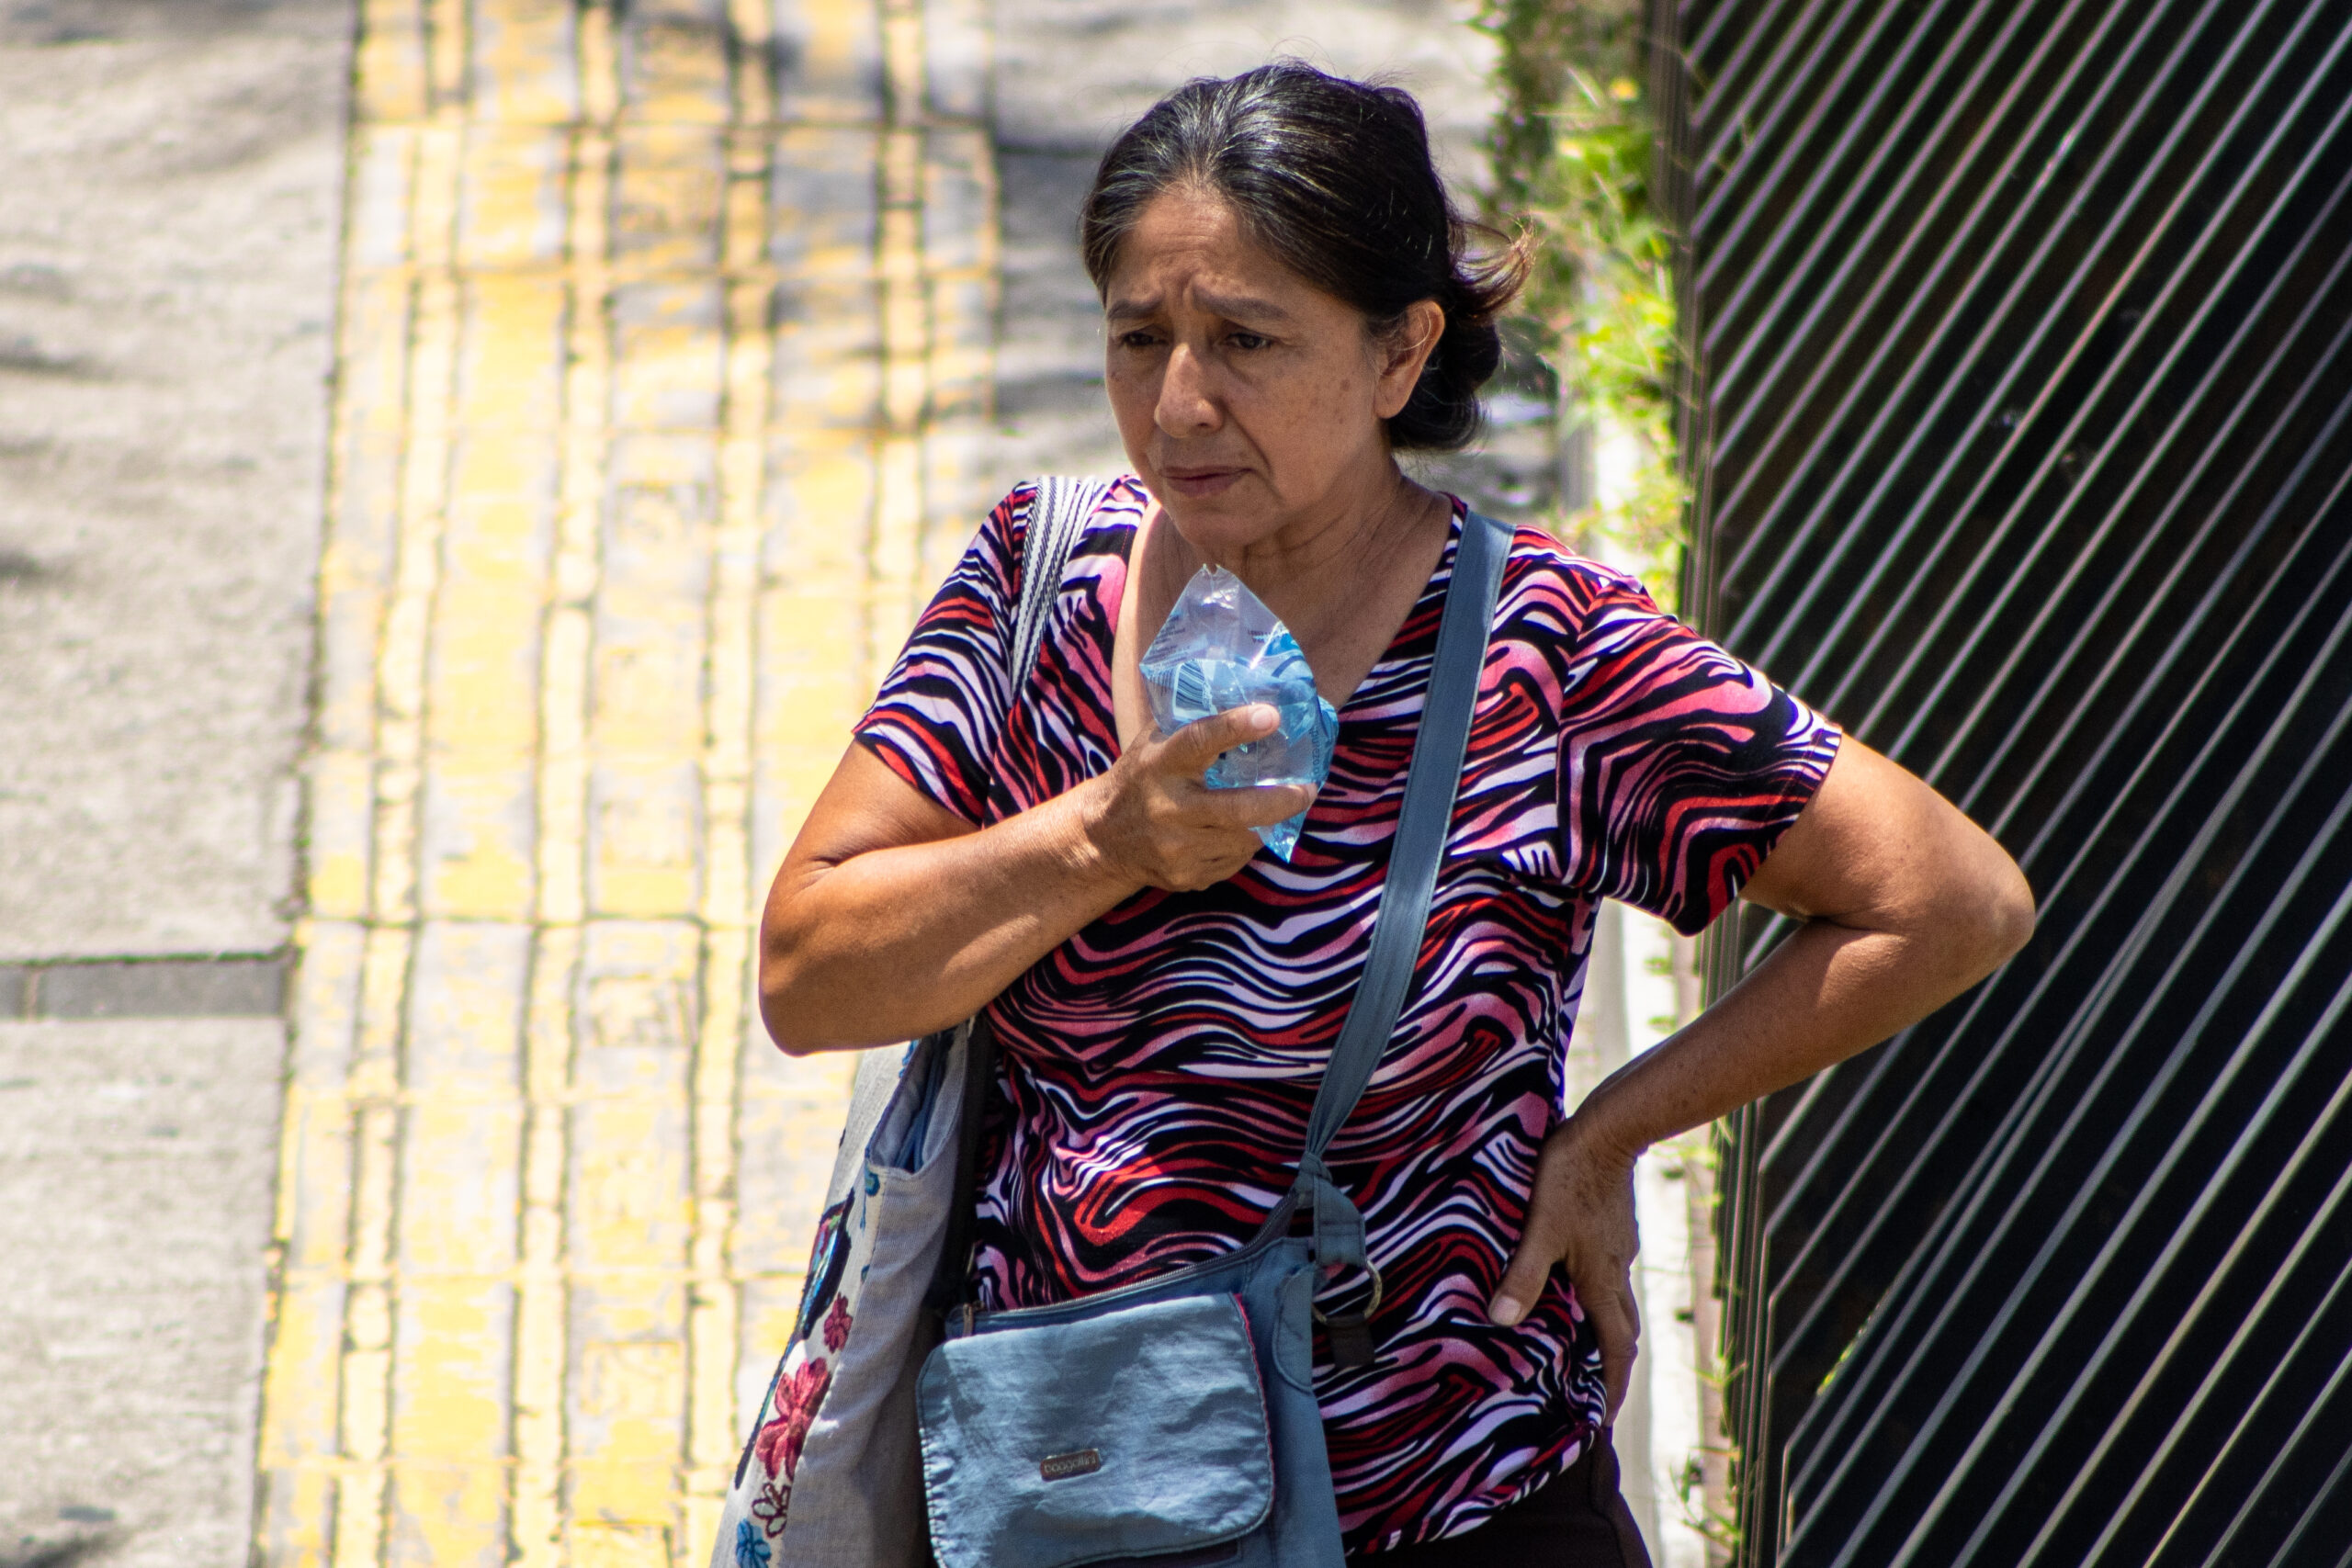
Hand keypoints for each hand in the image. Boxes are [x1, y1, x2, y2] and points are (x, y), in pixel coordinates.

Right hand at [1082, 705, 1316, 891]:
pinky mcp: (1186, 877)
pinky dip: (1243, 844)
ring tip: (1274, 808)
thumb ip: (1191, 721)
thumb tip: (1247, 691)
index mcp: (1161, 765)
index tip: (1272, 715)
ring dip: (1265, 822)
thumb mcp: (1154, 743)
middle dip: (1283, 799)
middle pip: (1238, 808)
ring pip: (1245, 838)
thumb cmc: (1140, 778)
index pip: (1200, 740)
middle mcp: (1168, 809)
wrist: (1103, 839)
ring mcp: (1177, 848)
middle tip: (1308, 788)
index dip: (1236, 727)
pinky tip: (1237, 832)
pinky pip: (1234, 861)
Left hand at [1489, 1116, 1642, 1423]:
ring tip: (1580, 1342)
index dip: (1614, 1384)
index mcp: (1600, 1281)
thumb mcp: (1540, 1229)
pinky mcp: (1613, 1226)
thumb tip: (1500, 1322)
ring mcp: (1617, 1247)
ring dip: (1604, 1327)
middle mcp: (1615, 1270)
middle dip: (1612, 1363)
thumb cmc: (1570, 1178)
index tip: (1606, 1415)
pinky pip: (1609, 1272)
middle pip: (1621, 1329)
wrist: (1610, 1130)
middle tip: (1596, 1388)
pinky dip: (1596, 1292)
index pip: (1616, 1348)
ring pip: (1616, 1299)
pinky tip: (1573, 1281)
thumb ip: (1523, 1275)